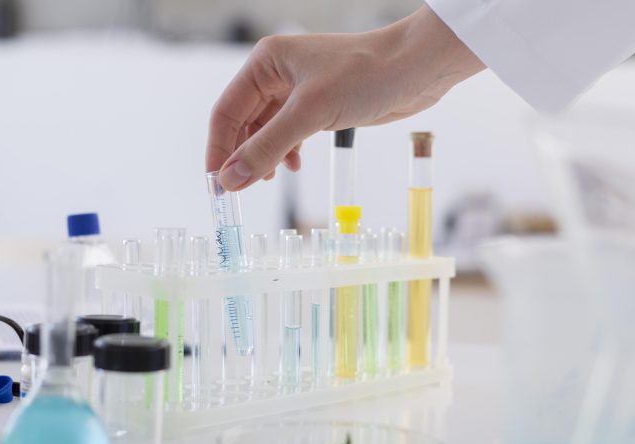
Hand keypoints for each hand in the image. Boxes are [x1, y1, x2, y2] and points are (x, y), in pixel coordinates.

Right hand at [206, 6, 484, 190]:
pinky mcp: (320, 105)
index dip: (218, 149)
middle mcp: (278, 73)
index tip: (216, 184)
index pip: (227, 110)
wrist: (417, 69)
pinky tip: (294, 166)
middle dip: (241, 155)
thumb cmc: (366, 76)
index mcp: (266, 62)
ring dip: (264, 156)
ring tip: (267, 180)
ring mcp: (299, 90)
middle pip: (244, 121)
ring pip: (267, 129)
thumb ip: (267, 148)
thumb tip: (230, 179)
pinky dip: (287, 151)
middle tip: (238, 190)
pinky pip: (290, 132)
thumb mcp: (310, 114)